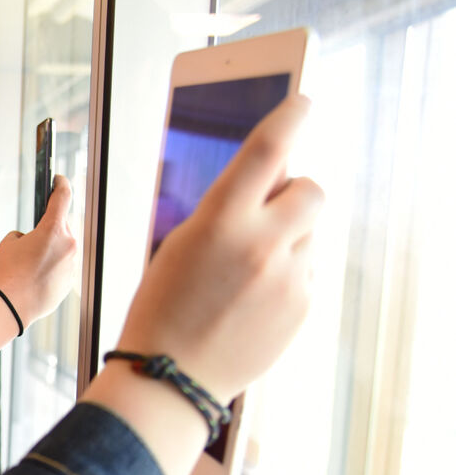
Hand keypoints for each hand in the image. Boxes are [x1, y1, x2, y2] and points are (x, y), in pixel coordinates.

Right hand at [0, 175, 79, 323]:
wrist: (15, 303)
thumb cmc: (10, 270)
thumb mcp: (9, 243)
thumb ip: (23, 234)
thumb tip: (31, 240)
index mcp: (53, 228)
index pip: (63, 196)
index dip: (60, 184)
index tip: (58, 179)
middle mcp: (69, 243)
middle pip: (63, 225)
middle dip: (51, 227)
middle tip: (36, 233)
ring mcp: (72, 262)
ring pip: (64, 247)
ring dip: (52, 248)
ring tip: (33, 260)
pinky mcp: (71, 279)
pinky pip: (63, 266)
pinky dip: (53, 266)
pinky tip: (38, 274)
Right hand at [115, 95, 323, 401]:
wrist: (170, 374)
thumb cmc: (163, 305)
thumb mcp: (180, 242)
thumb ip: (227, 208)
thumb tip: (270, 179)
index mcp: (220, 220)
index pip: (268, 149)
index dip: (290, 115)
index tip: (302, 100)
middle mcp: (262, 244)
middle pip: (311, 189)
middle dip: (295, 192)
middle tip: (270, 208)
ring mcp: (288, 278)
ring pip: (310, 232)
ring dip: (288, 237)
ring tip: (247, 269)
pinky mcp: (302, 306)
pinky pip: (307, 270)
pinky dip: (286, 273)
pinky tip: (252, 296)